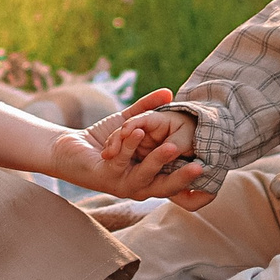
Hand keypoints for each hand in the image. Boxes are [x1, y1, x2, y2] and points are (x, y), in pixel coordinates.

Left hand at [66, 92, 211, 206]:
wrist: (69, 147)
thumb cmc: (102, 138)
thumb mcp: (130, 122)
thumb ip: (149, 109)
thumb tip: (170, 93)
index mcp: (149, 176)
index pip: (176, 182)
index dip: (193, 179)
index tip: (211, 167)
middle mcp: (139, 186)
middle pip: (166, 186)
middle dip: (184, 178)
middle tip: (202, 168)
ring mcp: (123, 184)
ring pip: (146, 176)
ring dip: (160, 161)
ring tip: (173, 147)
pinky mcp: (106, 176)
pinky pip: (122, 160)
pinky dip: (131, 145)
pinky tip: (138, 131)